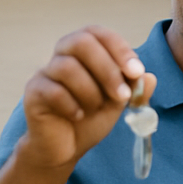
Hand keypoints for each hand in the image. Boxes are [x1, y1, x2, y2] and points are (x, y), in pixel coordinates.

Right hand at [20, 26, 155, 172]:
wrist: (64, 149)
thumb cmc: (89, 119)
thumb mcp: (117, 104)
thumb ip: (133, 89)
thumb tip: (149, 76)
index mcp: (83, 52)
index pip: (98, 33)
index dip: (119, 48)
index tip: (136, 71)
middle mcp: (62, 56)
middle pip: (81, 42)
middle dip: (107, 68)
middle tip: (122, 96)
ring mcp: (45, 73)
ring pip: (67, 67)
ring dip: (90, 91)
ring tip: (95, 109)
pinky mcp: (33, 93)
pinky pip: (53, 91)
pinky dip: (71, 105)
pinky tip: (77, 116)